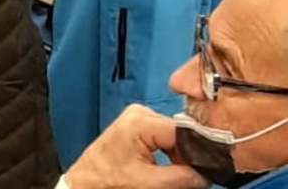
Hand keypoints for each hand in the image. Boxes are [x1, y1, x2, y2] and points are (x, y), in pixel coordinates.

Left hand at [67, 105, 207, 188]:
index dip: (198, 152)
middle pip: (180, 134)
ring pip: (174, 137)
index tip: (206, 171)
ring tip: (174, 175)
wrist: (88, 181)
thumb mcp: (149, 183)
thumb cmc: (109, 180)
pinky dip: (169, 154)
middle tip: (189, 178)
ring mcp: (139, 118)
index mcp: (141, 121)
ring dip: (179, 157)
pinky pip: (164, 138)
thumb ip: (182, 177)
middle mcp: (141, 113)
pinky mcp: (138, 126)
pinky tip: (165, 168)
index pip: (184, 131)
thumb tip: (207, 175)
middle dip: (187, 157)